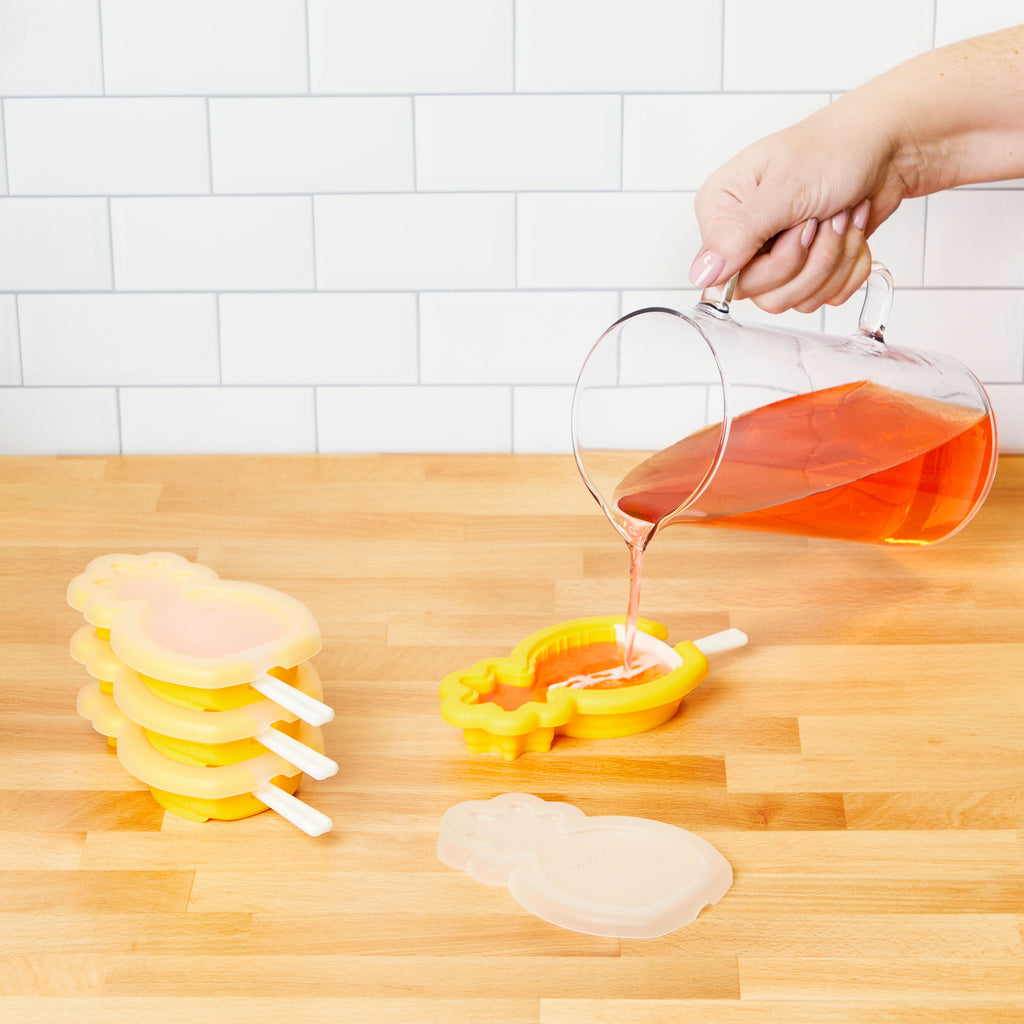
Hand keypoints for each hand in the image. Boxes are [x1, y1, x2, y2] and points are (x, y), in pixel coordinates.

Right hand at [688, 104, 906, 312]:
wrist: (889, 146)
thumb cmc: (837, 148)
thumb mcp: (786, 187)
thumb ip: (738, 233)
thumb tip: (700, 275)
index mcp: (721, 211)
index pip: (731, 277)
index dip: (777, 260)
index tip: (802, 223)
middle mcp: (742, 239)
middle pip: (767, 295)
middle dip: (812, 260)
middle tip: (826, 218)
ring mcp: (773, 256)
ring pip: (798, 299)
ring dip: (835, 260)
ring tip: (842, 218)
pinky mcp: (805, 269)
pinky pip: (824, 299)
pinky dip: (849, 268)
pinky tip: (852, 232)